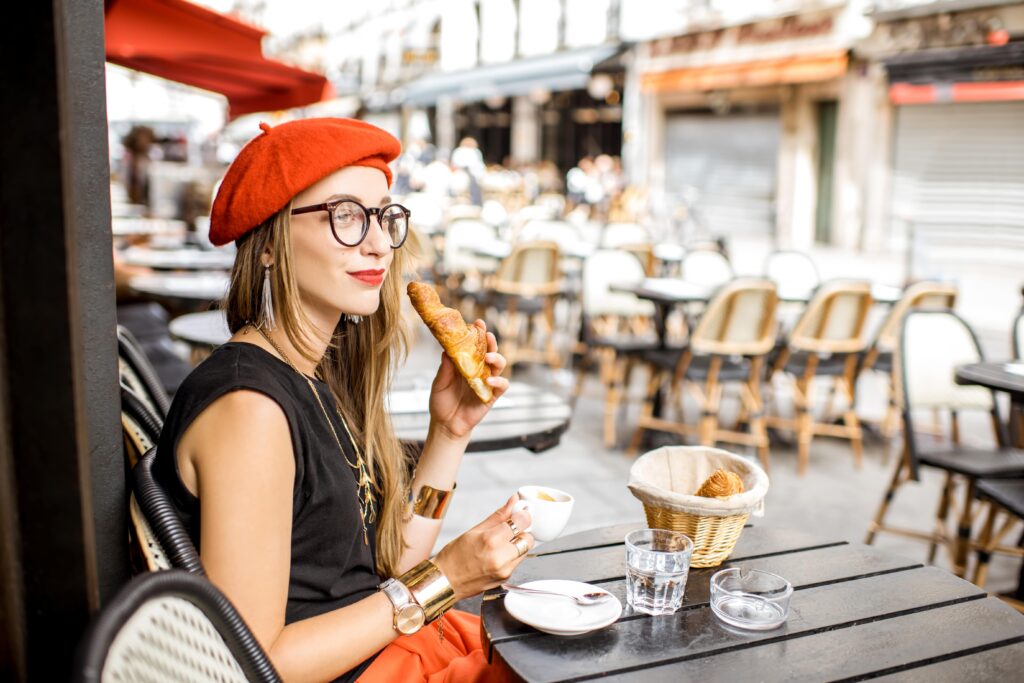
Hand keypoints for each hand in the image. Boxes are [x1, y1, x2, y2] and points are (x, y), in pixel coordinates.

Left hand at [428, 320, 508, 439]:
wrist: (445, 425)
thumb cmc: (442, 402)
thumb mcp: (439, 383)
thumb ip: (445, 368)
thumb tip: (447, 350)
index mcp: (467, 363)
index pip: (475, 345)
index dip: (478, 333)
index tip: (478, 323)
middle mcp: (479, 370)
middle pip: (491, 351)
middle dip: (491, 341)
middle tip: (487, 334)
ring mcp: (487, 382)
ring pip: (499, 364)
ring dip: (496, 358)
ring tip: (488, 357)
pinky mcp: (492, 396)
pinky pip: (501, 385)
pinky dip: (498, 380)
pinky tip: (488, 379)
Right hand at [432, 494, 533, 600]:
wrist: (444, 582)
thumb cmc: (454, 556)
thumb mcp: (474, 530)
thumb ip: (499, 516)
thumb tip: (514, 501)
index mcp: (491, 540)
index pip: (522, 522)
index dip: (523, 516)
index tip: (520, 513)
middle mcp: (501, 557)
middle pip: (528, 538)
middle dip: (521, 532)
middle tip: (508, 530)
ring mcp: (505, 570)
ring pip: (524, 551)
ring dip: (517, 544)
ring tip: (499, 544)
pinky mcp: (506, 579)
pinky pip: (517, 562)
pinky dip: (511, 556)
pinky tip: (496, 555)